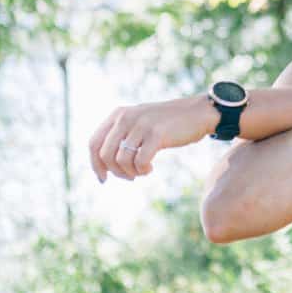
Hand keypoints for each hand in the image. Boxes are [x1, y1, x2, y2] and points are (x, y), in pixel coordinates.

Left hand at [88, 93, 215, 182]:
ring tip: (141, 171)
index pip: (93, 143)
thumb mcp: (138, 122)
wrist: (197, 113)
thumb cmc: (167, 123)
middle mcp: (126, 117)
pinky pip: (140, 162)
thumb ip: (120, 135)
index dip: (95, 165)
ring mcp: (141, 125)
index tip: (103, 179)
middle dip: (115, 172)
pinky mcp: (156, 134)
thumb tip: (102, 166)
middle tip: (129, 177)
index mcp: (118, 114)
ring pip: (121, 160)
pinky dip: (143, 170)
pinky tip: (150, 168)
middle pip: (105, 154)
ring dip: (130, 172)